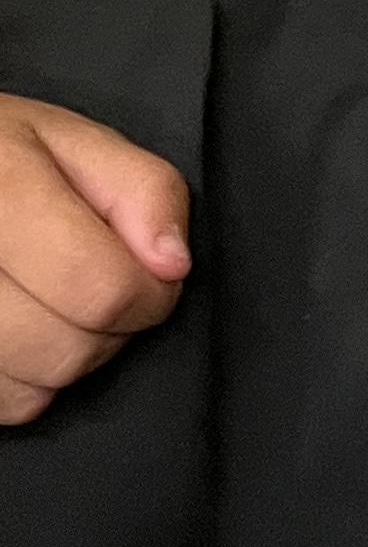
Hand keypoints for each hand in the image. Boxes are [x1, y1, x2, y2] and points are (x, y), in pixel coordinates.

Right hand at [0, 97, 190, 424]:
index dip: (149, 294)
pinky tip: (17, 331)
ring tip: (53, 304)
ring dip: (66, 357)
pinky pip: (0, 405)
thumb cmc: (0, 158)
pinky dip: (23, 380)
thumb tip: (171, 265)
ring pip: (32, 387)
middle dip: (109, 327)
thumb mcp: (76, 142)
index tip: (154, 276)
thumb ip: (141, 190)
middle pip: (66, 349)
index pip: (99, 286)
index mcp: (0, 192)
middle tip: (98, 285)